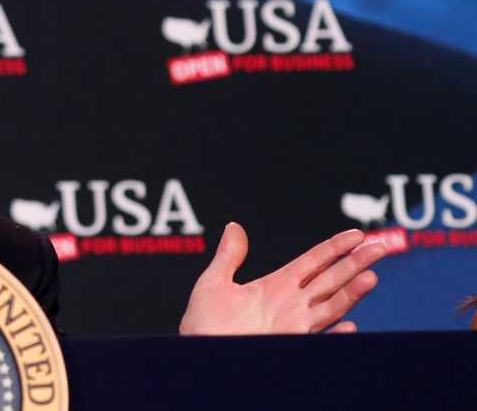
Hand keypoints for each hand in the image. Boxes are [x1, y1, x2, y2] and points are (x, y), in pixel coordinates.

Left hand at [179, 223, 386, 334]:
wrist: (198, 352)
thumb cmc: (204, 324)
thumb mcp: (214, 283)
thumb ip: (229, 256)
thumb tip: (234, 226)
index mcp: (277, 286)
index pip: (314, 262)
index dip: (335, 248)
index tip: (357, 235)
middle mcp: (292, 305)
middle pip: (331, 280)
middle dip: (356, 264)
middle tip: (379, 247)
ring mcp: (294, 325)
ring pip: (331, 306)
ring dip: (352, 294)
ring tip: (371, 277)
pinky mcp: (290, 344)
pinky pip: (318, 339)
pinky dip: (335, 335)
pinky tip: (350, 325)